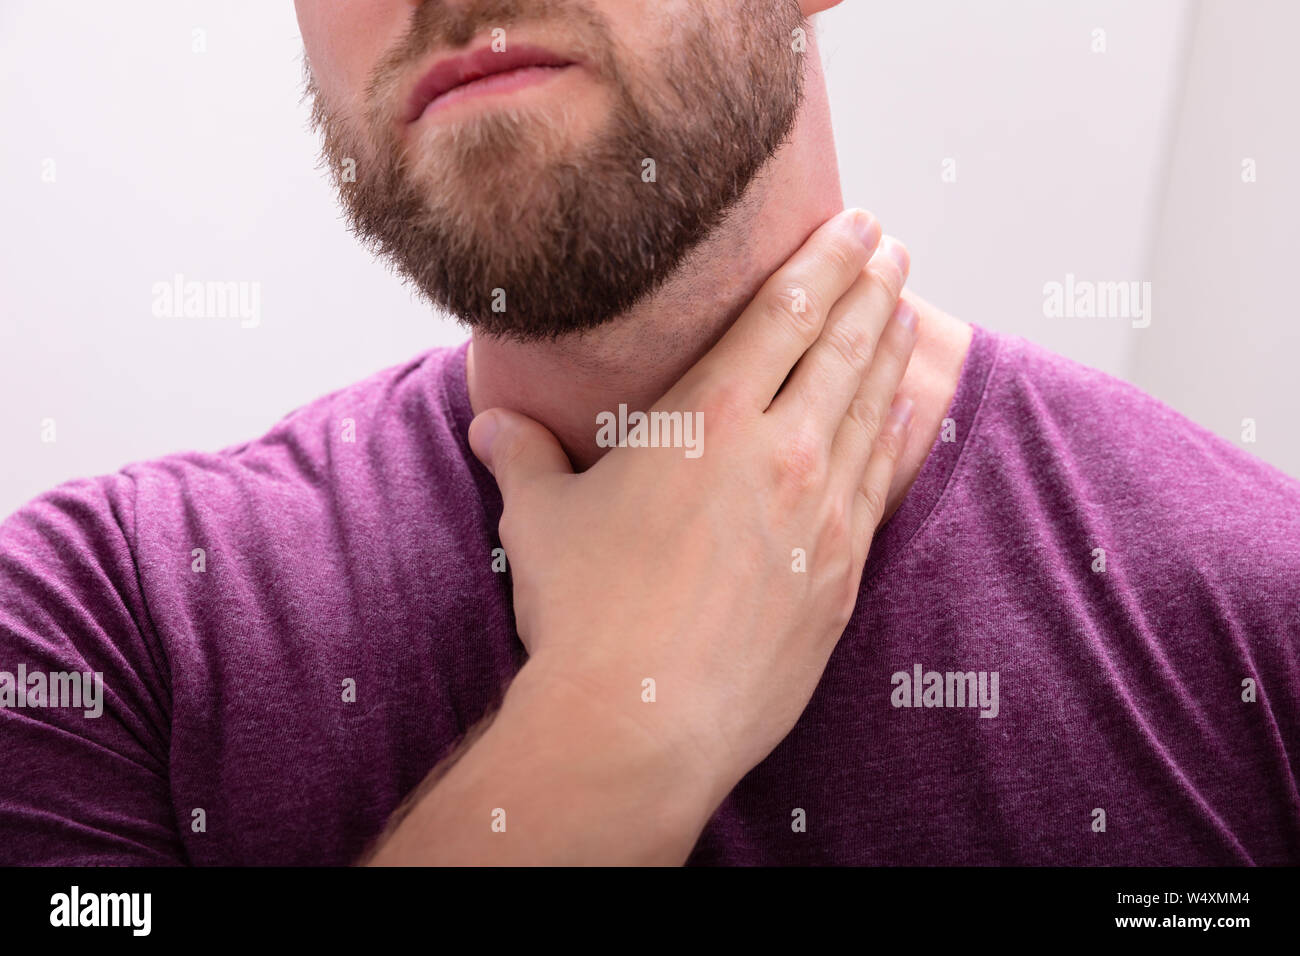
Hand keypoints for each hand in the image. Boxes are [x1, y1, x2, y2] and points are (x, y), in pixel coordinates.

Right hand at [469, 208, 916, 807]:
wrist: (641, 724)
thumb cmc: (586, 615)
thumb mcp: (539, 521)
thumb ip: (523, 459)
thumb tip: (491, 426)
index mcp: (709, 418)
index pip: (784, 312)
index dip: (824, 259)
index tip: (855, 223)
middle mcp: (781, 451)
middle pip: (842, 345)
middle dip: (871, 286)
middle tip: (893, 245)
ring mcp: (822, 513)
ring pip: (873, 406)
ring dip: (892, 348)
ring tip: (906, 309)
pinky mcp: (842, 573)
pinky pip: (882, 480)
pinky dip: (899, 432)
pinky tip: (908, 408)